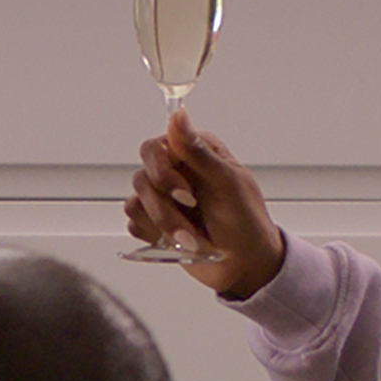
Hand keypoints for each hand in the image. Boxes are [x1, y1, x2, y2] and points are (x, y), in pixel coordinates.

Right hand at [126, 113, 286, 298]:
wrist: (246, 265)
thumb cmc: (246, 222)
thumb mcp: (228, 183)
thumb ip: (199, 151)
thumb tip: (178, 116)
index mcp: (193, 153)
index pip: (154, 147)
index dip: (162, 172)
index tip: (186, 194)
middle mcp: (175, 171)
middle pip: (141, 177)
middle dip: (164, 206)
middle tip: (190, 218)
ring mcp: (162, 198)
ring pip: (135, 203)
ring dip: (165, 226)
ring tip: (193, 238)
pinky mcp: (153, 223)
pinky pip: (134, 224)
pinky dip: (155, 236)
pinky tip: (179, 241)